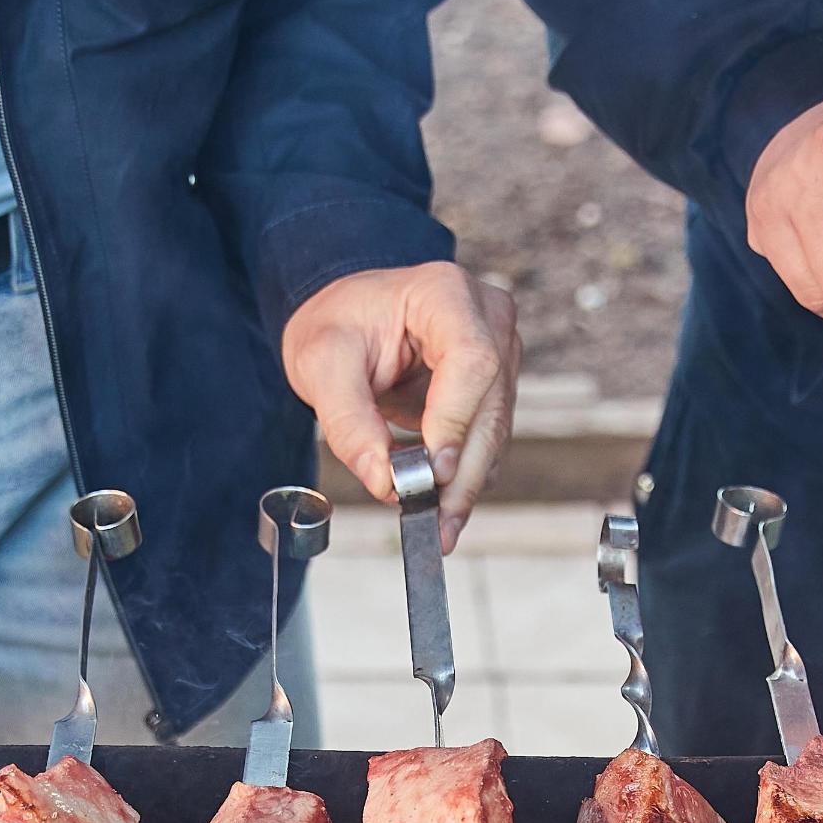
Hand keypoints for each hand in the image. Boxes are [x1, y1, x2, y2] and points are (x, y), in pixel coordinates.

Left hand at [282, 261, 519, 547]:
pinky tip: (442, 507)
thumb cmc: (338, 327)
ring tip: (436, 528)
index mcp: (445, 294)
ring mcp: (501, 352)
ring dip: (467, 484)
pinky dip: (466, 476)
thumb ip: (348, 422)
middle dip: (463, 472)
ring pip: (496, 431)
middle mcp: (488, 318)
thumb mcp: (321, 365)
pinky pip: (490, 439)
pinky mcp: (498, 386)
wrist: (350, 318)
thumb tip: (384, 482)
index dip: (456, 420)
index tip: (433, 472)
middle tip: (436, 524)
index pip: (471, 361)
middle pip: (492, 405)